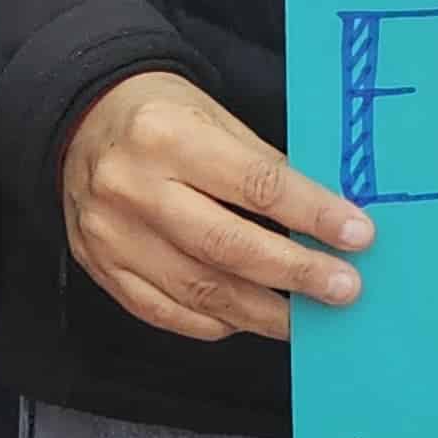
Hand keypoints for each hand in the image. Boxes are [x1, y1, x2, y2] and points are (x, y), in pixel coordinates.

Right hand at [62, 70, 373, 341]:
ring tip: (306, 317)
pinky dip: (215, 321)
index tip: (358, 235)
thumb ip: (263, 166)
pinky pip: (166, 312)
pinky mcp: (101, 269)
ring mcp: (111, 236)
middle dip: (295, 273)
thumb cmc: (161, 116)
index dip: (312, 213)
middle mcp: (133, 188)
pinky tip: (250, 317)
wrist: (80, 122)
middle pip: (226, 246)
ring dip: (263, 312)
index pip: (255, 183)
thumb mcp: (214, 116)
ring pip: (198, 290)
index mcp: (167, 136)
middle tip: (344, 288)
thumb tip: (326, 216)